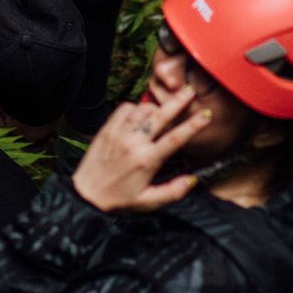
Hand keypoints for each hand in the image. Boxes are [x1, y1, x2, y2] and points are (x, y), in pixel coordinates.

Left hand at [71, 87, 211, 213]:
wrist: (86, 194)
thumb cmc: (119, 199)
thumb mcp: (148, 202)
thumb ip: (172, 191)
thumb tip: (193, 180)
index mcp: (147, 161)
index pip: (176, 139)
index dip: (193, 125)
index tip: (206, 115)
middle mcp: (134, 143)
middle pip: (161, 116)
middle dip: (178, 101)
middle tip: (189, 90)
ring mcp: (119, 133)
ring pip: (143, 110)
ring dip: (155, 108)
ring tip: (162, 111)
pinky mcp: (107, 128)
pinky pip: (125, 108)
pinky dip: (135, 108)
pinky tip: (139, 115)